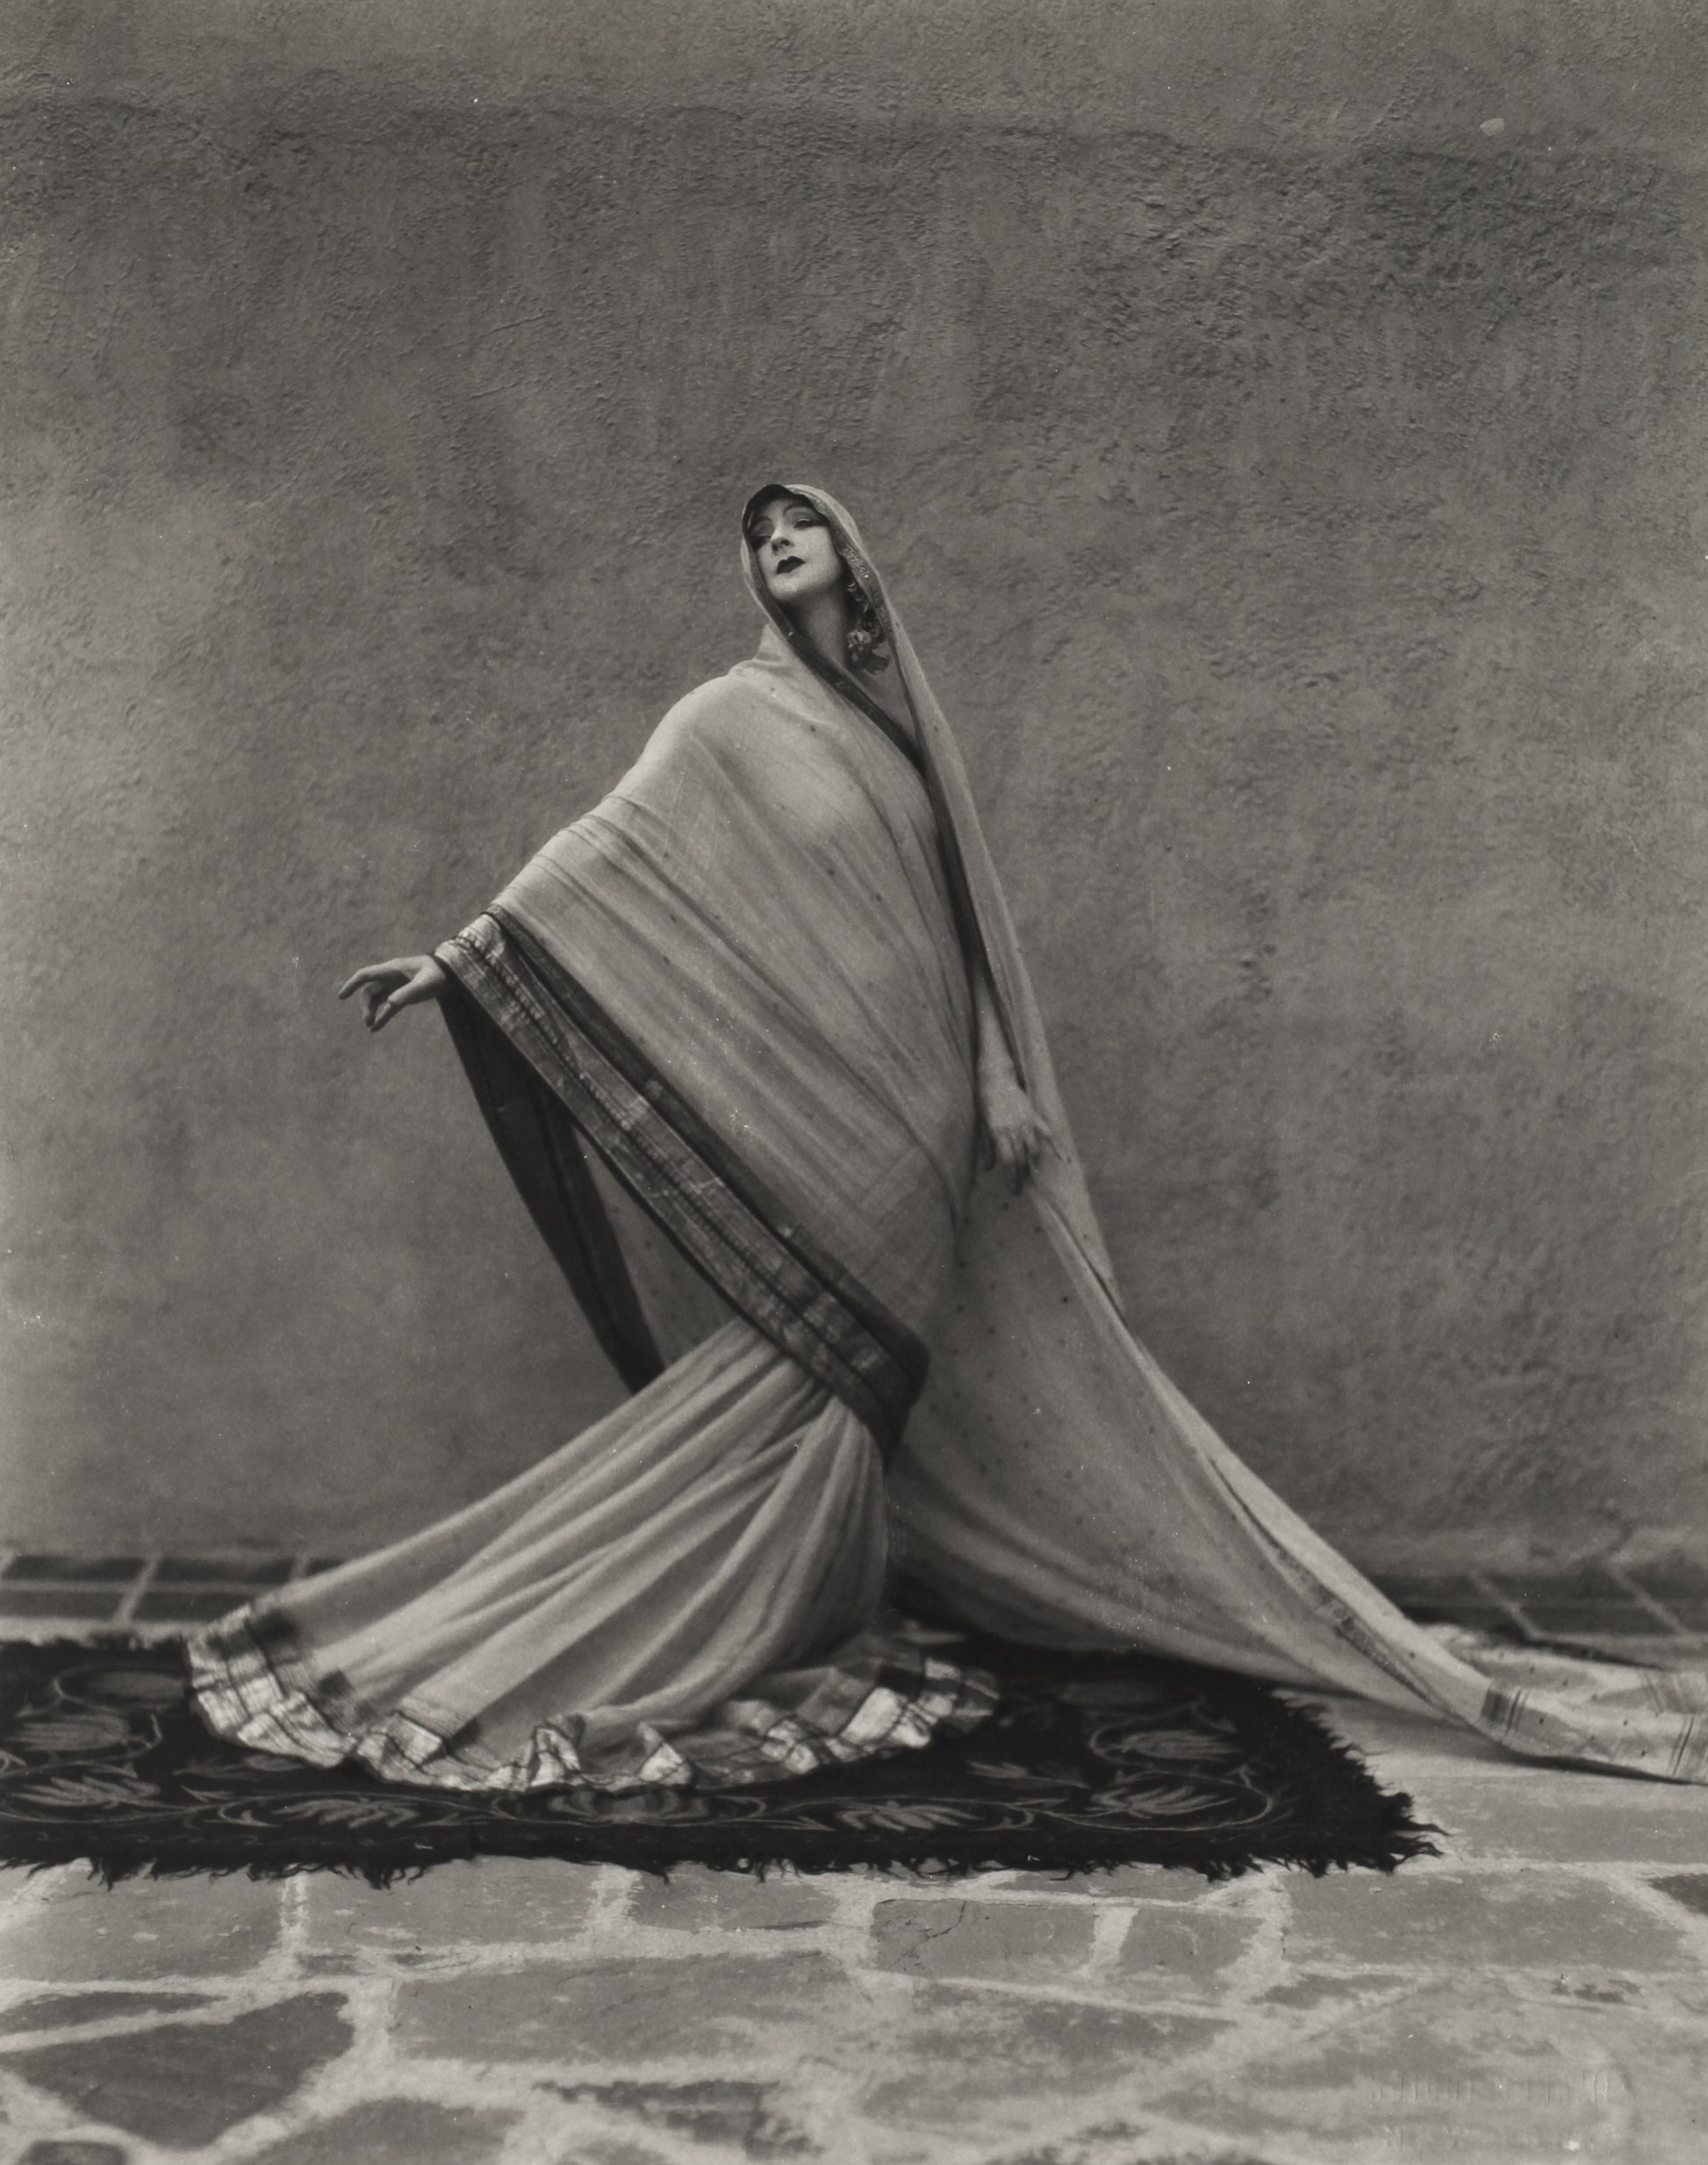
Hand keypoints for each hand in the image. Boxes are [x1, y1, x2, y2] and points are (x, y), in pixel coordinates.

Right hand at [338, 954, 448, 1031]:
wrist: (452, 974)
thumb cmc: (438, 974)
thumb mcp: (425, 983)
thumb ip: (408, 992)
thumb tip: (389, 1004)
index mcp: (392, 970)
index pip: (366, 975)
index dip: (352, 984)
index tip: (341, 996)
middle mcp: (390, 977)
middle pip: (368, 990)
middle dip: (365, 1005)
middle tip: (368, 1021)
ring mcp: (396, 986)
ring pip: (376, 999)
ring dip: (372, 1012)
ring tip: (371, 1027)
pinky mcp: (403, 995)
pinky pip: (388, 1007)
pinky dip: (382, 1016)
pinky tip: (376, 1029)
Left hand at [977, 1064, 1053, 1191]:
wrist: (996, 1077)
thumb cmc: (985, 1101)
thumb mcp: (982, 1124)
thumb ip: (987, 1147)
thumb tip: (988, 1168)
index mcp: (998, 1131)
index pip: (1008, 1160)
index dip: (1010, 1177)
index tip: (1011, 1188)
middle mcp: (1013, 1128)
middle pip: (1021, 1158)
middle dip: (1020, 1177)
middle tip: (1018, 1191)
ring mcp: (1025, 1122)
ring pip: (1034, 1149)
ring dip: (1034, 1165)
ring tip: (1031, 1177)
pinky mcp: (1034, 1116)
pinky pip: (1047, 1133)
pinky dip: (1056, 1147)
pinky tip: (1065, 1159)